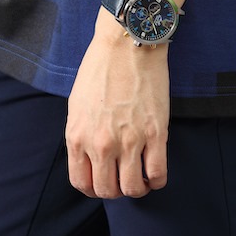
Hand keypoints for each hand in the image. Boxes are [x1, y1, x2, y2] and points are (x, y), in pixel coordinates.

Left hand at [66, 9, 169, 198]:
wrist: (127, 45)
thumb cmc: (101, 68)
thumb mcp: (77, 105)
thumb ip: (82, 134)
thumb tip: (90, 157)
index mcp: (78, 136)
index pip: (82, 183)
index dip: (94, 189)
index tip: (104, 182)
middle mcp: (100, 144)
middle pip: (107, 191)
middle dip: (116, 191)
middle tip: (123, 179)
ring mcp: (129, 141)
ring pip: (133, 188)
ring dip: (137, 188)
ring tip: (141, 178)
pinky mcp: (155, 134)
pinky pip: (158, 174)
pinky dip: (157, 181)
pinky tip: (156, 173)